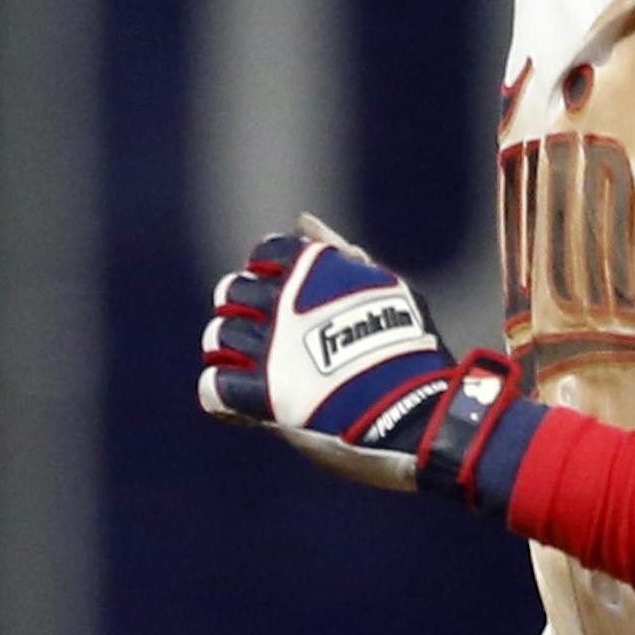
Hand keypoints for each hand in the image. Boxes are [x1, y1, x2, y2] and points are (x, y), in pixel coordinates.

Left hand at [198, 213, 455, 490]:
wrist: (419, 412)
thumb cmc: (410, 351)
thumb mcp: (385, 289)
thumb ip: (340, 256)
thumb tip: (302, 221)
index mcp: (316, 267)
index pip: (265, 254)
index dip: (270, 277)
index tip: (288, 302)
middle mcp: (287, 300)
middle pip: (231, 292)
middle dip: (244, 313)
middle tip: (269, 343)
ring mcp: (273, 347)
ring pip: (218, 335)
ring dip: (230, 353)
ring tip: (257, 375)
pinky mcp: (264, 394)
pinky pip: (214, 387)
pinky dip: (223, 397)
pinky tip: (247, 406)